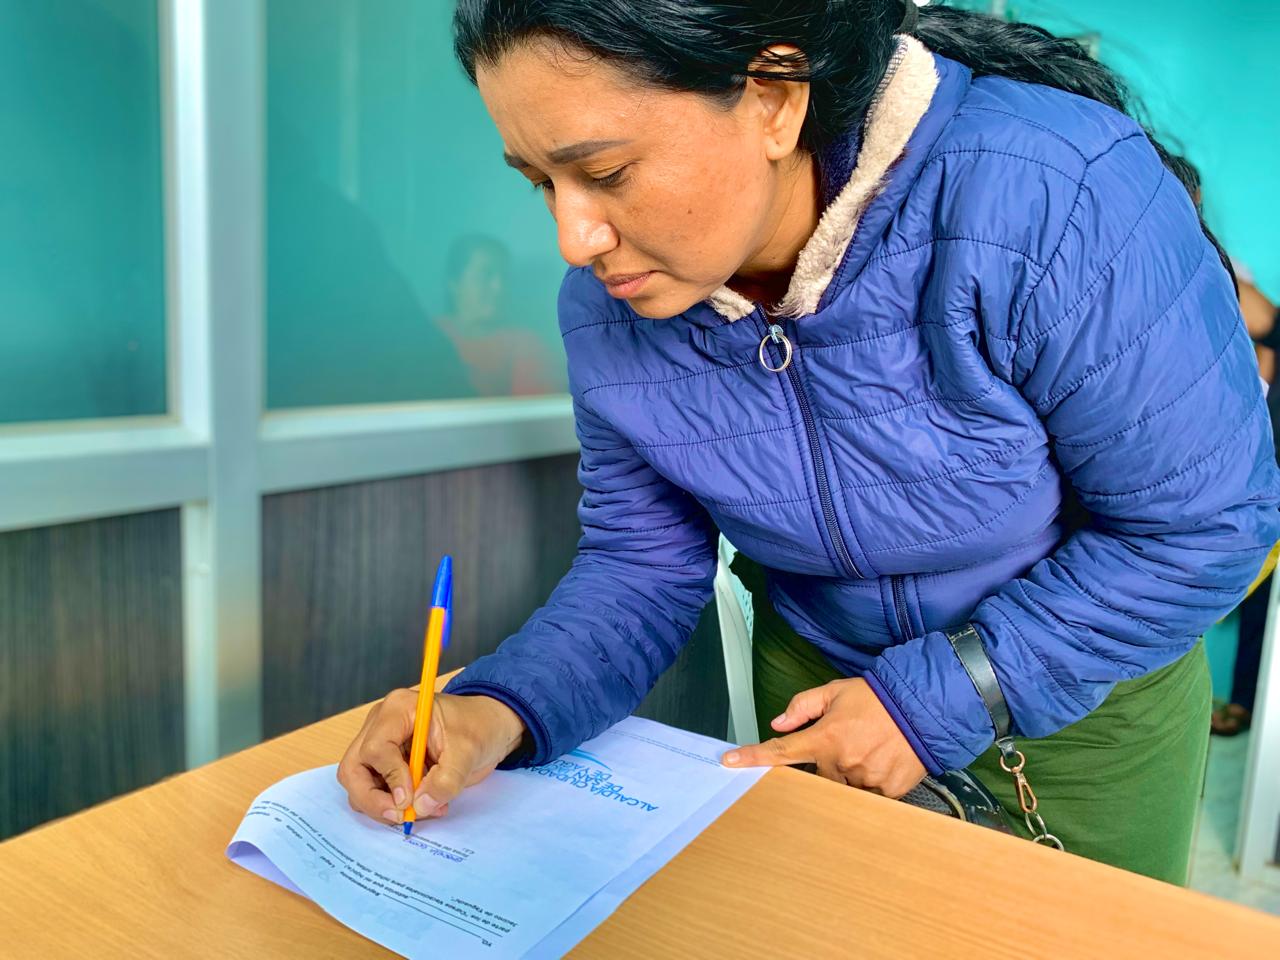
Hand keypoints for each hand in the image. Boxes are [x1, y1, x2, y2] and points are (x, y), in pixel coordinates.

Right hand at [337, 689, 525, 823]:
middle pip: (354, 769)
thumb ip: (446, 781)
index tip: (410, 799)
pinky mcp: (385, 764)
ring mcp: (379, 745)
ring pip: (359, 785)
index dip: (390, 778)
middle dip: (373, 799)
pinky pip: (376, 792)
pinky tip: (423, 806)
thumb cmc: (477, 727)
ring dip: (384, 806)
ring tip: (422, 809)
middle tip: (401, 817)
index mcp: (398, 709)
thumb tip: (420, 807)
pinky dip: (393, 806)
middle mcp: (380, 725)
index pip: (375, 748)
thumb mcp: (468, 752)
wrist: (487, 728)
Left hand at [721, 678, 925, 797]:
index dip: (753, 756)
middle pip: (818, 774)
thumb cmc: (877, 699)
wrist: (923, 708)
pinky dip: (870, 781)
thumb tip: (777, 722)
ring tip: (868, 749)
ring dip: (849, 772)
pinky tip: (882, 760)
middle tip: (848, 741)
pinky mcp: (887, 791)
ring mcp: (865, 780)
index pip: (781, 752)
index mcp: (825, 737)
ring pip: (843, 786)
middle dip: (826, 761)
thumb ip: (803, 705)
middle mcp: (842, 762)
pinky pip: (868, 795)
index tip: (729, 762)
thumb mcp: (835, 692)